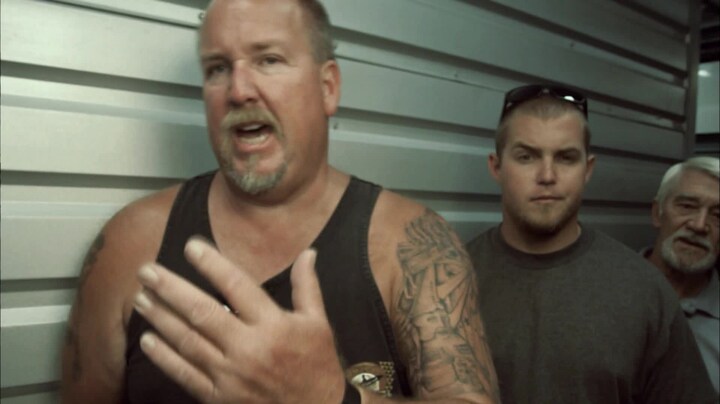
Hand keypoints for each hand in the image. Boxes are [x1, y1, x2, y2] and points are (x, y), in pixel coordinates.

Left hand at [132, 238, 346, 403]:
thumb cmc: (317, 366)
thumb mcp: (318, 324)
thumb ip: (307, 287)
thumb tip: (308, 253)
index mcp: (273, 325)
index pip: (237, 286)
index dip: (212, 265)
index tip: (191, 246)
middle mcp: (248, 348)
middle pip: (202, 312)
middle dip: (170, 289)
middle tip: (147, 271)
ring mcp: (230, 376)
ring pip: (188, 341)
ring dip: (161, 318)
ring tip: (141, 298)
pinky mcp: (219, 398)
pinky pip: (185, 375)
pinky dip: (164, 358)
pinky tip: (148, 340)